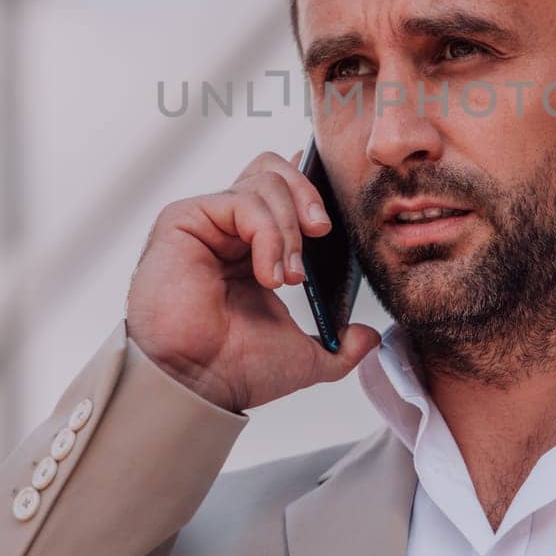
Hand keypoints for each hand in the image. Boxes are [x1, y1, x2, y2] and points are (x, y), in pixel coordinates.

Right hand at [123, 148, 380, 412]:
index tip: (331, 203)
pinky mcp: (185, 219)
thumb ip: (341, 346)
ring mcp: (206, 221)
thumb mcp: (304, 356)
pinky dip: (268, 236)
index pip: (281, 190)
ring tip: (289, 276)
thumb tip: (370, 338)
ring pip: (265, 183)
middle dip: (309, 196)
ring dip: (289, 230)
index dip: (308, 184)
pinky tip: (269, 274)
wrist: (198, 384)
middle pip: (275, 170)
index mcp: (252, 248)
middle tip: (322, 233)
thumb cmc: (233, 369)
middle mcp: (228, 228)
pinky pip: (243, 202)